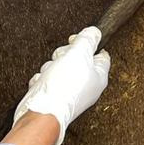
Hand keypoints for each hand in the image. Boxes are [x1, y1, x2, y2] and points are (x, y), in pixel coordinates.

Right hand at [12, 27, 110, 144]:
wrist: (42, 112)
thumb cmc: (64, 87)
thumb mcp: (79, 54)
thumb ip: (87, 40)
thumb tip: (94, 32)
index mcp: (99, 77)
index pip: (101, 54)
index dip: (89, 43)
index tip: (79, 39)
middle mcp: (87, 86)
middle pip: (77, 59)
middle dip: (65, 55)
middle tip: (62, 59)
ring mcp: (70, 93)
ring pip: (59, 68)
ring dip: (51, 67)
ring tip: (51, 74)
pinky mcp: (54, 98)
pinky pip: (47, 81)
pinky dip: (43, 80)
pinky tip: (43, 83)